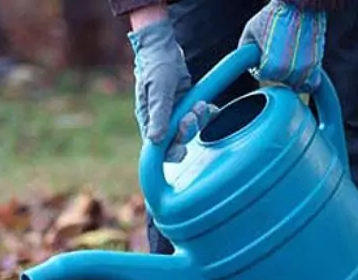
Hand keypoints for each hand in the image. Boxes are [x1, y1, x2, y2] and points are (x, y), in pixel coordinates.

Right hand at [128, 15, 217, 161]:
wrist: (162, 47)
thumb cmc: (155, 66)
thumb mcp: (158, 90)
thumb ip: (159, 115)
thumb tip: (155, 140)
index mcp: (149, 122)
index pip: (158, 149)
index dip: (170, 154)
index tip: (182, 149)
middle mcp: (161, 122)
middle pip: (177, 142)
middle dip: (188, 132)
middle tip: (191, 115)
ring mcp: (174, 114)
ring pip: (190, 129)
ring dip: (198, 120)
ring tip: (200, 104)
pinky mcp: (185, 106)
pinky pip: (198, 117)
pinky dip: (206, 114)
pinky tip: (209, 107)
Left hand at [238, 0, 326, 92]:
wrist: (300, 5)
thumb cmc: (274, 15)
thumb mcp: (251, 30)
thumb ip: (245, 48)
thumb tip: (246, 62)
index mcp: (272, 67)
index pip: (263, 75)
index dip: (260, 64)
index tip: (262, 54)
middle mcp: (290, 71)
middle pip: (280, 81)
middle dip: (275, 70)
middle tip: (275, 54)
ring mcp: (306, 69)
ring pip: (296, 84)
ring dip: (290, 76)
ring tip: (287, 59)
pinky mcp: (317, 63)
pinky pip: (312, 83)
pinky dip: (305, 80)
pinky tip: (300, 70)